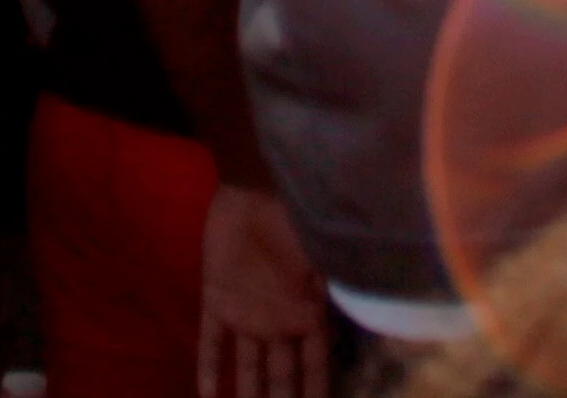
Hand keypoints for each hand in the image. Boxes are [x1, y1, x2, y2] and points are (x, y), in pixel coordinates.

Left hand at [198, 181, 328, 397]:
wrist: (256, 189)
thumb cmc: (296, 222)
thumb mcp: (324, 262)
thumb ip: (334, 299)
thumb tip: (359, 330)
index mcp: (307, 314)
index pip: (314, 366)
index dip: (315, 392)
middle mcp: (277, 322)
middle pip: (280, 374)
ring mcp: (246, 313)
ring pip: (246, 366)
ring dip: (246, 394)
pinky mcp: (216, 299)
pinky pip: (211, 341)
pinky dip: (208, 368)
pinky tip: (207, 395)